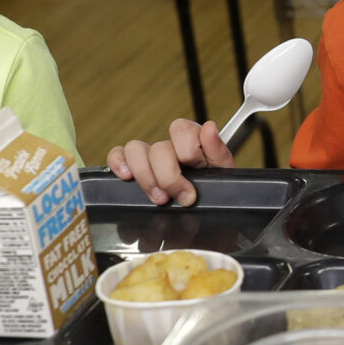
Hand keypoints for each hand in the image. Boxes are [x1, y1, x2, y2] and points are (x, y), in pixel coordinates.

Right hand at [106, 119, 233, 205]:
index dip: (187, 153)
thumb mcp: (225, 174)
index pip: (181, 129)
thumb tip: (209, 128)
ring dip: (146, 177)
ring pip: (135, 149)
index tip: (196, 178)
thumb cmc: (215, 193)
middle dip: (168, 177)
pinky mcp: (132, 167)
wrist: (208, 216)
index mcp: (194, 141)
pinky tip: (126, 178)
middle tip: (180, 197)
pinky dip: (118, 163)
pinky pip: (117, 154)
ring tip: (158, 198)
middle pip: (158, 148)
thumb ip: (218, 151)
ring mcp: (150, 156)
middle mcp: (171, 146)